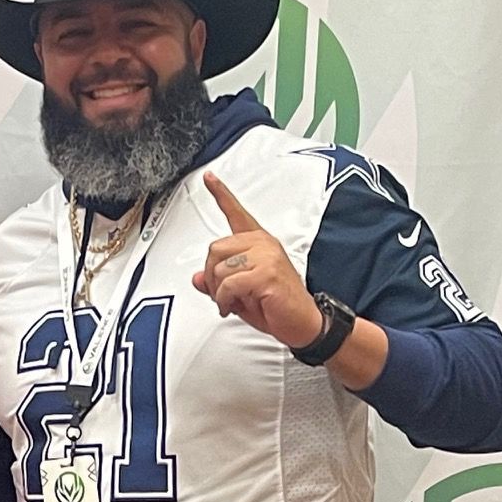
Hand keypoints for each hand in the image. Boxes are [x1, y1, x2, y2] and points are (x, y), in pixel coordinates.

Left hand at [194, 172, 323, 349]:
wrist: (303, 323)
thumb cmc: (277, 306)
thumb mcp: (240, 293)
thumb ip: (219, 282)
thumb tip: (198, 278)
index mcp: (258, 242)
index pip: (236, 213)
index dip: (221, 194)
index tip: (209, 177)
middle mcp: (263, 243)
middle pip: (215, 249)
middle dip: (211, 276)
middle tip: (222, 294)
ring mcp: (266, 256)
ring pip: (219, 268)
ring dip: (218, 292)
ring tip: (231, 302)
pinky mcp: (266, 273)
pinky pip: (228, 284)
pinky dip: (224, 300)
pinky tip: (232, 307)